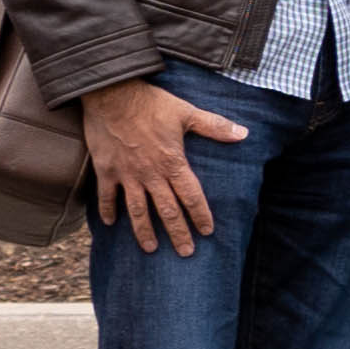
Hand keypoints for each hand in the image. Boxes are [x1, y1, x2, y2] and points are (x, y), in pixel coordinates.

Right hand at [80, 78, 249, 254]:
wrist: (112, 95)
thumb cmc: (151, 103)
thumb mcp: (187, 113)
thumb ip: (215, 126)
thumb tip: (243, 134)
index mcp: (173, 163)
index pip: (191, 196)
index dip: (200, 215)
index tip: (207, 232)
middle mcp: (150, 174)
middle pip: (167, 210)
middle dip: (177, 233)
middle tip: (185, 253)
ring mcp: (127, 174)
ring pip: (137, 210)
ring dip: (144, 231)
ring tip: (150, 249)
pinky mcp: (106, 170)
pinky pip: (106, 197)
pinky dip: (108, 211)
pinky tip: (110, 224)